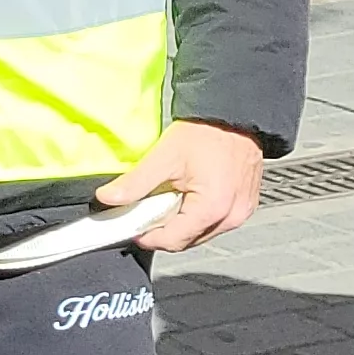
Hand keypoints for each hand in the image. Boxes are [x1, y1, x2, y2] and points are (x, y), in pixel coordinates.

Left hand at [95, 119, 265, 251]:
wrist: (234, 114)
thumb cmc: (207, 131)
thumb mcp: (164, 156)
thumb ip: (135, 183)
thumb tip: (108, 198)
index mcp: (212, 209)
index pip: (171, 241)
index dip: (146, 235)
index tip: (131, 226)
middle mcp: (231, 216)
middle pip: (187, 240)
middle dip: (163, 229)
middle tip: (148, 208)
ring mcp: (241, 212)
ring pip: (200, 232)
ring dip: (181, 222)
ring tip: (170, 196)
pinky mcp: (244, 205)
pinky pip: (215, 221)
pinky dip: (197, 213)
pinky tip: (188, 194)